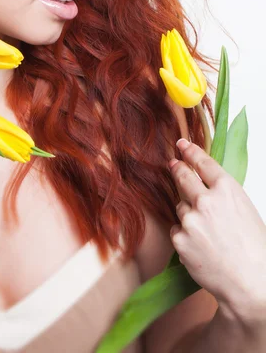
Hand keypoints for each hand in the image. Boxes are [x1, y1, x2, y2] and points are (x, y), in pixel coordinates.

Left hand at [168, 138, 265, 320]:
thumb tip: (203, 183)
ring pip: (180, 206)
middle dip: (177, 168)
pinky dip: (185, 235)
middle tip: (173, 163)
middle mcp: (206, 200)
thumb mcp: (244, 209)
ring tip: (208, 232)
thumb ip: (222, 194)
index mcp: (227, 189)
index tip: (182, 144)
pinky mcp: (179, 238)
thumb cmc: (253, 248)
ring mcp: (191, 219)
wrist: (250, 282)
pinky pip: (177, 229)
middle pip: (183, 176)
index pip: (203, 162)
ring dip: (189, 213)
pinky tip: (201, 246)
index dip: (190, 151)